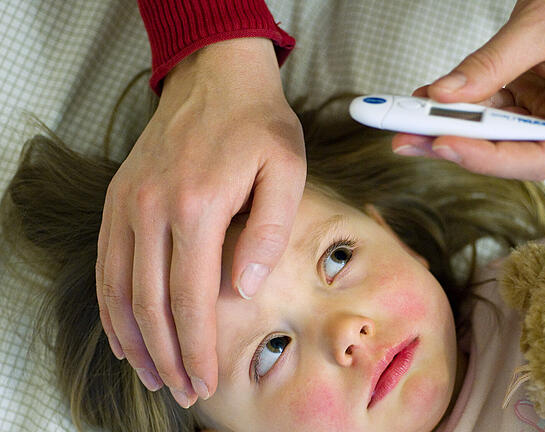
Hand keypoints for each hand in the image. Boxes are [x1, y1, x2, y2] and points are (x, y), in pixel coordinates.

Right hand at [96, 38, 304, 406]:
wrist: (217, 76)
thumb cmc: (260, 124)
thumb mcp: (287, 169)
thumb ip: (268, 231)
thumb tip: (243, 289)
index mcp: (198, 205)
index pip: (190, 298)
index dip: (197, 347)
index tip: (204, 383)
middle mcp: (151, 207)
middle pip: (150, 304)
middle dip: (166, 357)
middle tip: (183, 393)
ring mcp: (127, 202)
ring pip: (119, 290)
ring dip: (133, 341)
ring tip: (153, 376)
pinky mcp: (118, 198)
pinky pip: (105, 264)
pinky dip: (111, 306)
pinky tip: (124, 334)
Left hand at [392, 0, 544, 179]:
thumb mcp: (537, 28)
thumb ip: (489, 66)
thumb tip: (443, 96)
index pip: (537, 157)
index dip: (488, 158)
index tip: (444, 144)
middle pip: (509, 152)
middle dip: (457, 144)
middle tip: (408, 137)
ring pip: (494, 135)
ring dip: (451, 127)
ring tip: (409, 119)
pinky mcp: (530, 99)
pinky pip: (490, 111)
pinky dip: (459, 107)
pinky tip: (429, 101)